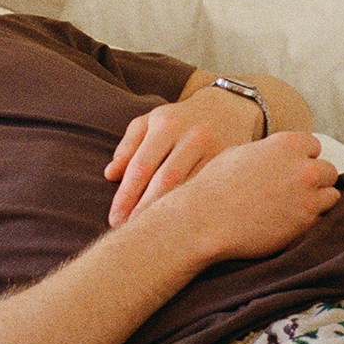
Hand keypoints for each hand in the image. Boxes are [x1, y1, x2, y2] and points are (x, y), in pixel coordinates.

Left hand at [105, 88, 260, 225]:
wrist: (229, 107)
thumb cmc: (179, 120)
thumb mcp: (150, 122)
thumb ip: (128, 146)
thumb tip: (110, 174)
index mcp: (166, 125)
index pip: (141, 166)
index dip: (126, 195)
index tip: (114, 218)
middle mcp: (192, 136)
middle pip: (165, 181)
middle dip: (145, 210)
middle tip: (130, 233)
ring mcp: (216, 150)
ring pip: (190, 189)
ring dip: (170, 215)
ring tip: (153, 236)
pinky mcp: (233, 163)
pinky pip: (211, 191)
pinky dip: (194, 210)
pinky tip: (183, 226)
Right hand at [174, 133, 341, 262]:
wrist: (205, 220)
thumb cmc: (215, 185)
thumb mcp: (240, 153)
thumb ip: (268, 152)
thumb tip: (276, 157)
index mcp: (286, 144)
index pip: (314, 146)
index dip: (302, 157)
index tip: (291, 169)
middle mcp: (303, 167)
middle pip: (327, 170)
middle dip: (315, 179)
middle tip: (295, 191)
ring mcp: (308, 197)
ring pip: (331, 196)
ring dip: (318, 201)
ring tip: (296, 208)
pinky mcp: (306, 224)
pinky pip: (322, 221)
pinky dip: (311, 222)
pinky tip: (291, 223)